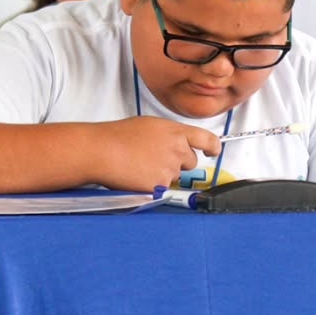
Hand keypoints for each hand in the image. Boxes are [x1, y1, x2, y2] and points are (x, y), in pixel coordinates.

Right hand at [93, 116, 221, 191]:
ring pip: (175, 175)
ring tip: (140, 164)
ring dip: (164, 173)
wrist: (102, 151)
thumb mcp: (149, 125)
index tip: (213, 151)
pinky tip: (137, 175)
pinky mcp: (160, 186)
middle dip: (179, 162)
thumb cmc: (118, 136)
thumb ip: (168, 135)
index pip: (206, 139)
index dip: (213, 147)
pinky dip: (153, 185)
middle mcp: (177, 150)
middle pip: (191, 161)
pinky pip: (163, 188)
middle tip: (156, 158)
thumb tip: (175, 143)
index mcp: (175, 132)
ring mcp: (169, 169)